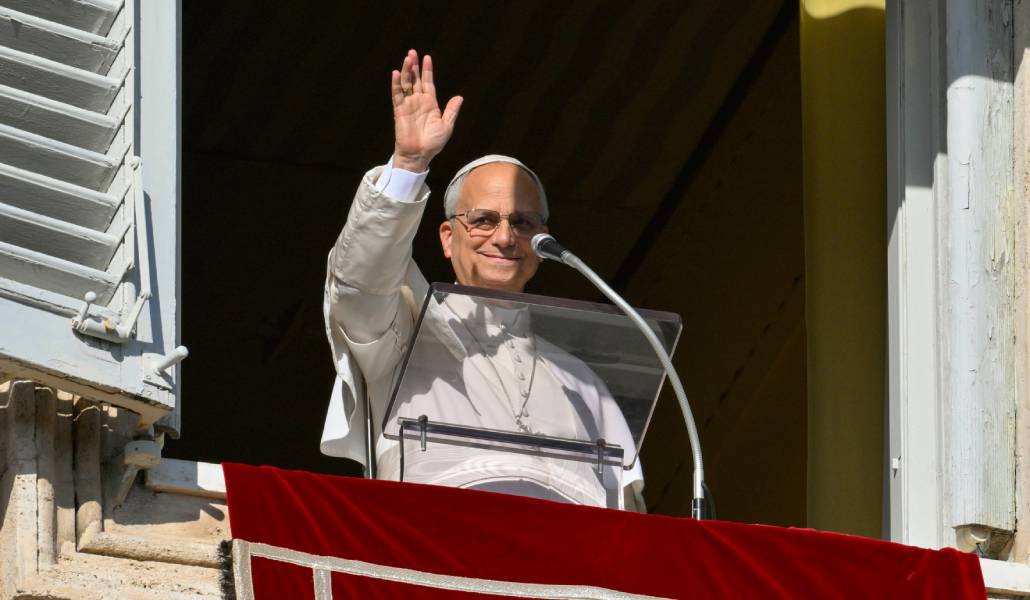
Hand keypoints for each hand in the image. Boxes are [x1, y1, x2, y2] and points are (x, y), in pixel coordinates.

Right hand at [391, 50, 462, 171]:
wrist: (420, 154)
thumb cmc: (433, 143)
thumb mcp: (447, 125)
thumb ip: (451, 111)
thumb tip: (459, 97)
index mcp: (430, 104)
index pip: (427, 83)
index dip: (427, 70)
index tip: (427, 57)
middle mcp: (418, 102)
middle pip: (415, 79)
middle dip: (414, 66)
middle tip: (412, 52)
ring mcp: (408, 105)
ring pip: (406, 84)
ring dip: (406, 71)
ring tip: (407, 58)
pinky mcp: (400, 110)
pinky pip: (397, 95)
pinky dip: (396, 84)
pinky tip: (396, 73)